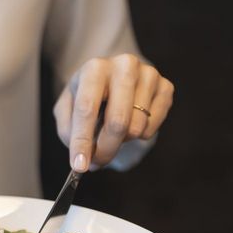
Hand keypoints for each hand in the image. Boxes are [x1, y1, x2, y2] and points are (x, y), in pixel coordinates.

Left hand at [54, 54, 173, 170]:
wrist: (113, 76)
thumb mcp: (66, 108)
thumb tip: (82, 157)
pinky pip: (152, 127)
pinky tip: (131, 122)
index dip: (82, 141)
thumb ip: (68, 130)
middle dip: (105, 150)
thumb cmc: (87, 95)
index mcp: (94, 68)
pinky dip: (139, 135)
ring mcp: (149, 75)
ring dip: (121, 140)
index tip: (80, 166)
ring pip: (136, 128)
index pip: (87, 109)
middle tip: (96, 163)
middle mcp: (124, 66)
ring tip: (112, 130)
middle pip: (117, 122)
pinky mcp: (165, 87)